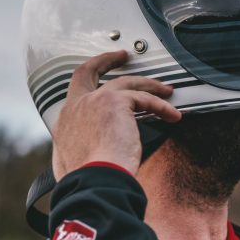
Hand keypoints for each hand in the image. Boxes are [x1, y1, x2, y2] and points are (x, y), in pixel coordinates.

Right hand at [51, 50, 181, 180]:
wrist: (94, 183)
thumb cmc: (89, 182)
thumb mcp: (76, 164)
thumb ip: (83, 150)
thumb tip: (94, 153)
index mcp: (66, 122)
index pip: (75, 92)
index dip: (88, 80)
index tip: (101, 76)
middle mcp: (76, 107)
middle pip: (90, 70)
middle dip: (107, 59)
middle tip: (124, 56)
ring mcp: (94, 101)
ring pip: (126, 82)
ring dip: (149, 85)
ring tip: (166, 91)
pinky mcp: (115, 102)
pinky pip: (144, 99)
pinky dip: (161, 106)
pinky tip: (173, 116)